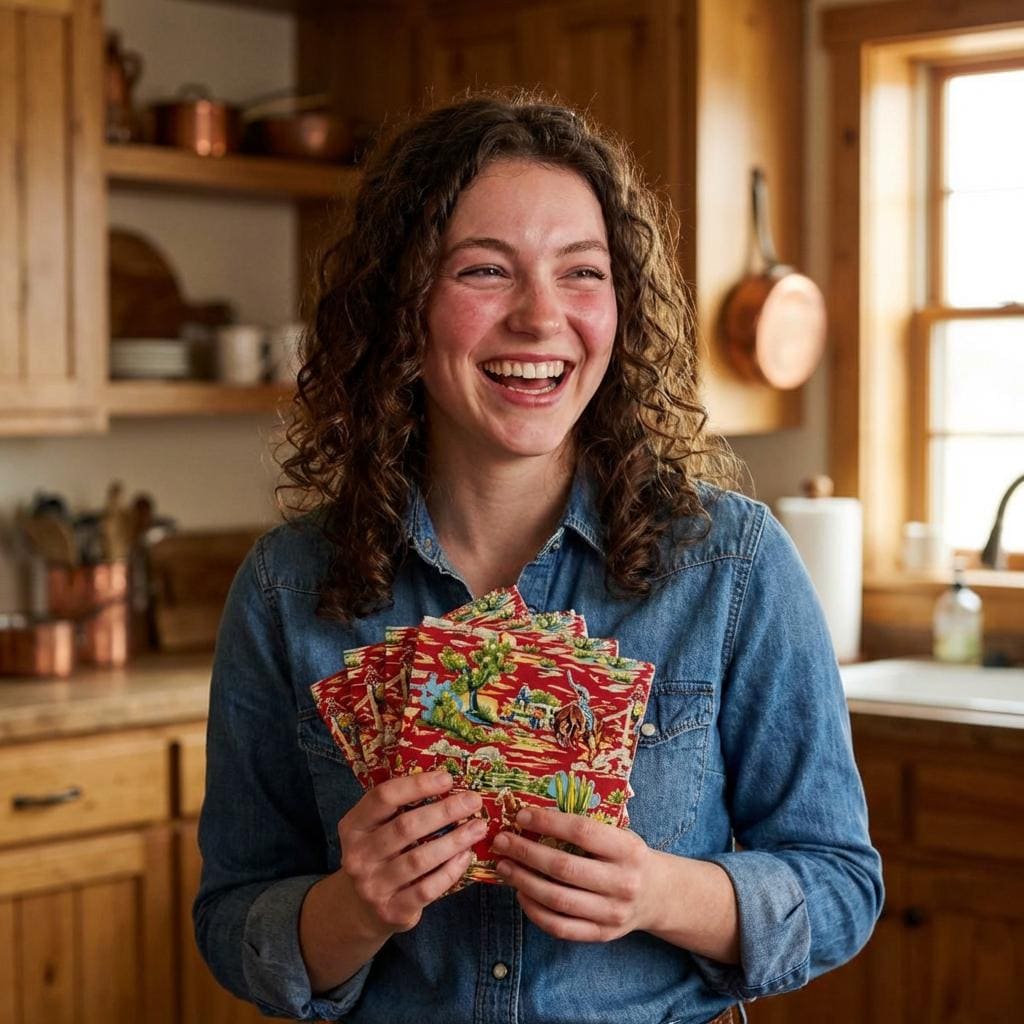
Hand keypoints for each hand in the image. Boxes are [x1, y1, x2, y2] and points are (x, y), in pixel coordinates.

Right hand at [338, 771, 485, 935]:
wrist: (361, 909)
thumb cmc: (379, 855)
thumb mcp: (375, 829)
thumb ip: (398, 808)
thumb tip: (446, 782)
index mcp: (353, 826)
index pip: (383, 797)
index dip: (417, 785)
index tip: (447, 779)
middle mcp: (358, 856)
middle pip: (405, 827)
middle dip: (444, 811)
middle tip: (473, 801)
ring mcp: (373, 886)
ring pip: (419, 859)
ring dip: (454, 841)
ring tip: (478, 827)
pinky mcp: (392, 911)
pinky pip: (427, 889)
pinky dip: (450, 871)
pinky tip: (465, 856)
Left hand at [489, 806, 658, 941]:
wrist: (657, 895)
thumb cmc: (628, 856)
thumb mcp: (620, 833)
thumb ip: (588, 825)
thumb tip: (535, 813)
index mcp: (628, 849)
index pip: (582, 832)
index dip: (548, 822)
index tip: (521, 815)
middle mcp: (623, 883)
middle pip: (564, 868)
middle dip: (526, 853)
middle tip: (502, 841)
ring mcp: (612, 913)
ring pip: (557, 900)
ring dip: (524, 881)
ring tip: (504, 866)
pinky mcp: (601, 934)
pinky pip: (560, 927)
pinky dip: (534, 911)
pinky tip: (521, 893)